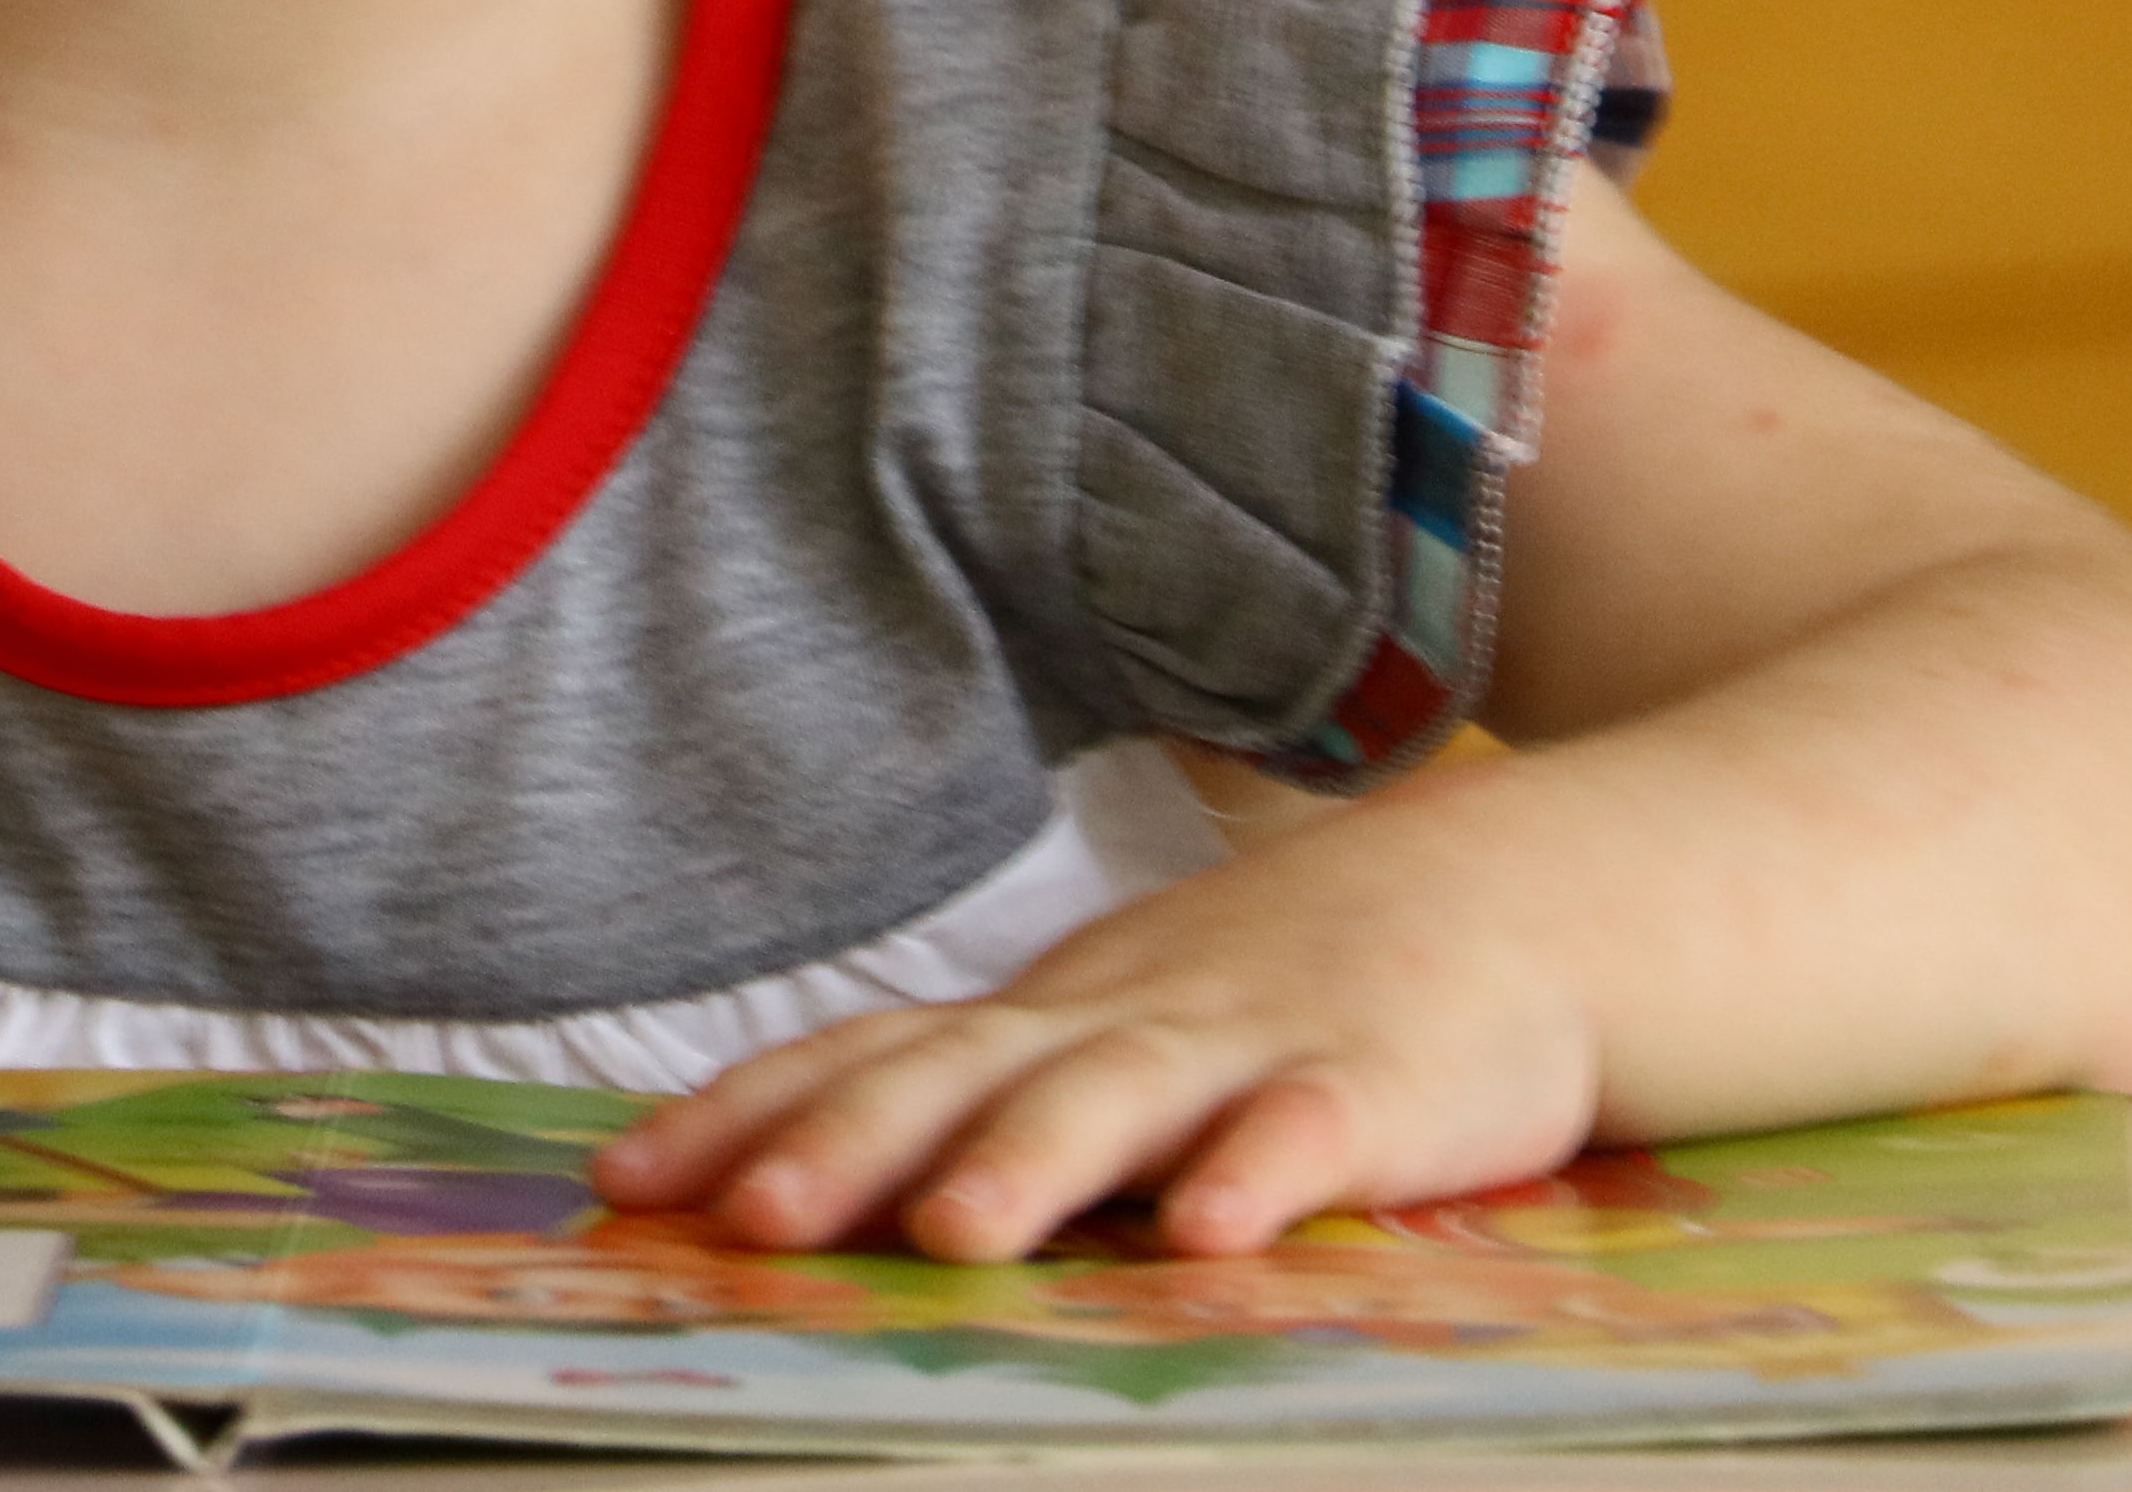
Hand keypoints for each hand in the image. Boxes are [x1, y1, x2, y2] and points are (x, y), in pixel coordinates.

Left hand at [590, 774, 1600, 1262]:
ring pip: (1120, 1100)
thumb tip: (786, 1175)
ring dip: (1031, 1163)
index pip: (868, 1058)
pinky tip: (1212, 1231)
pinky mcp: (1380, 1085)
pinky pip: (1313, 1130)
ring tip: (951, 1233)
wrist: (1510, 898)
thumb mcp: (1111, 1038)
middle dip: (843, 1147)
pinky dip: (1262, 1171)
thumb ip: (979, 1102)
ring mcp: (1247, 1044)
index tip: (621, 1183)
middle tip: (741, 1220)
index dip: (746, 1117)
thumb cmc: (1275, 997)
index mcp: (1042, 1020)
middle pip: (961, 1076)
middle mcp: (1118, 1022)